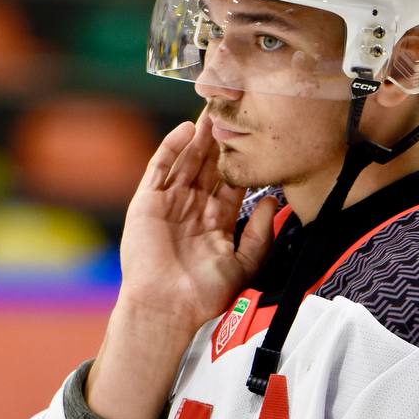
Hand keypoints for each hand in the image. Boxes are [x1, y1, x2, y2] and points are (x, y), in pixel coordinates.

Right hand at [86, 112, 276, 418]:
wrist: (169, 306)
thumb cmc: (204, 294)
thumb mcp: (244, 262)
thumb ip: (260, 233)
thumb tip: (272, 201)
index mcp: (213, 223)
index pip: (229, 183)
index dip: (240, 161)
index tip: (255, 138)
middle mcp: (191, 210)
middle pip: (207, 166)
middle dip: (220, 141)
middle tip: (233, 112)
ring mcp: (168, 204)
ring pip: (186, 162)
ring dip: (199, 138)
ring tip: (213, 111)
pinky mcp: (146, 203)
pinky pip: (159, 168)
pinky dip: (171, 147)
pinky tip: (187, 130)